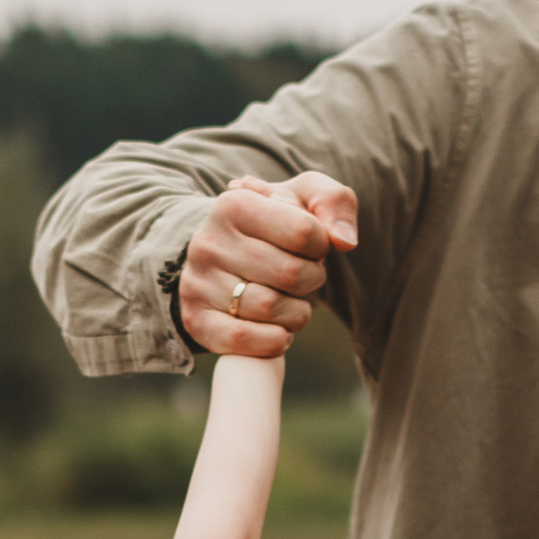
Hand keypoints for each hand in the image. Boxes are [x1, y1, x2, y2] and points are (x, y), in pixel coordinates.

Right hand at [177, 173, 356, 357]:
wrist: (225, 253)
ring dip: (297, 314)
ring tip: (293, 304)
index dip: (321, 246)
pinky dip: (273, 341)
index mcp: (235, 204)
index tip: (312, 248)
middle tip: (305, 277)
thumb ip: (335, 202)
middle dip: (312, 280)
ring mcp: (197, 282)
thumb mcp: (304, 197)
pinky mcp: (194, 319)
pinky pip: (240, 338)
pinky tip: (281, 333)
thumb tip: (344, 241)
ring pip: (269, 308)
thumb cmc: (274, 224)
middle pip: (290, 273)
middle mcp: (208, 241)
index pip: (304, 232)